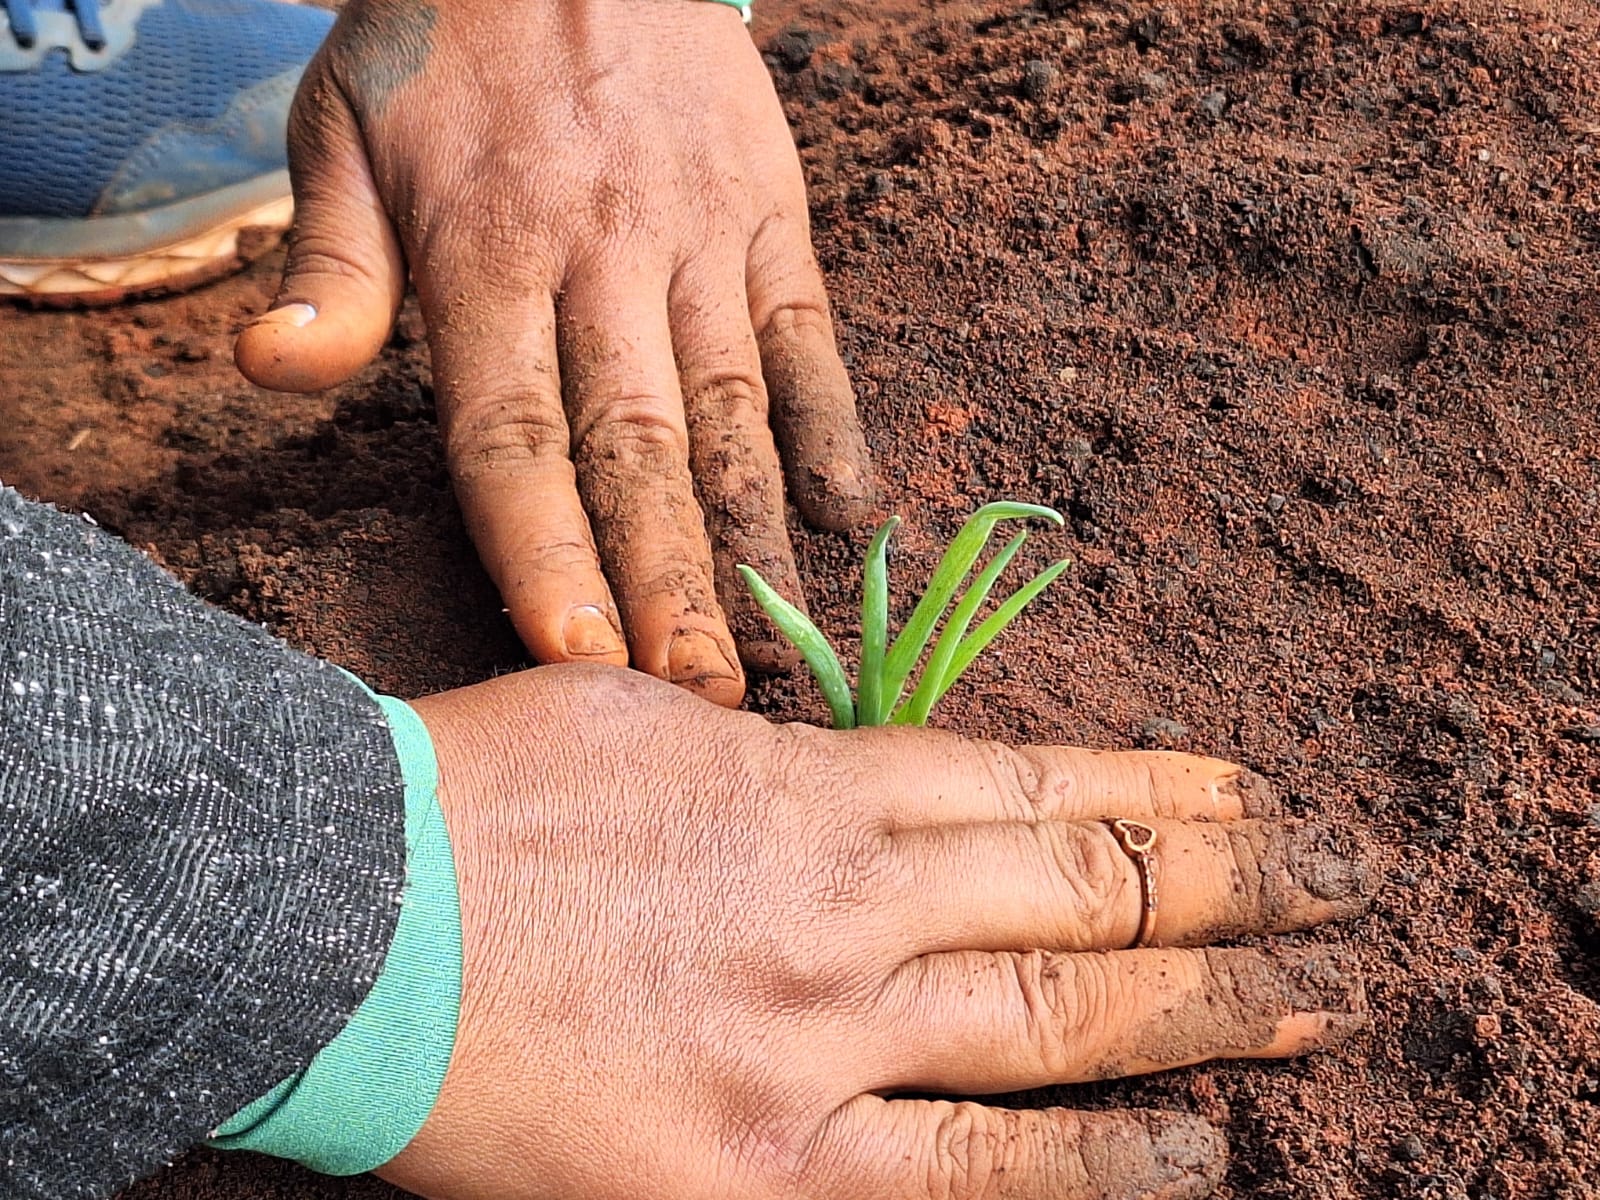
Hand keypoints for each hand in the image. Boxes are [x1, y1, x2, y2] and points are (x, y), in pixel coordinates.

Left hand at [235, 0, 871, 706]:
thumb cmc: (439, 47)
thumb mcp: (342, 130)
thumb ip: (328, 266)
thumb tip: (272, 375)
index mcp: (485, 255)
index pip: (514, 438)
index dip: (548, 554)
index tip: (584, 661)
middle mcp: (602, 258)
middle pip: (638, 449)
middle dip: (671, 583)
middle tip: (705, 699)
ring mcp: (700, 238)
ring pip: (734, 411)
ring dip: (757, 537)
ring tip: (781, 646)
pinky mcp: (771, 214)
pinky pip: (810, 334)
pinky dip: (835, 427)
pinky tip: (857, 521)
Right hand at [388, 665, 1371, 1199]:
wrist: (339, 907)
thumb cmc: (474, 791)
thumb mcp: (636, 714)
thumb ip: (754, 747)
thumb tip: (817, 762)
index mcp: (809, 783)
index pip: (1042, 782)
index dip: (1166, 794)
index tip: (1255, 798)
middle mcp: (847, 900)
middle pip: (1088, 889)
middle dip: (1239, 888)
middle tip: (1348, 884)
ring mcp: (819, 1036)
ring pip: (1067, 1021)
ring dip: (1214, 1010)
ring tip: (1318, 1003)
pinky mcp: (766, 1166)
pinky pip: (976, 1175)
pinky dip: (1103, 1166)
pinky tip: (1200, 1159)